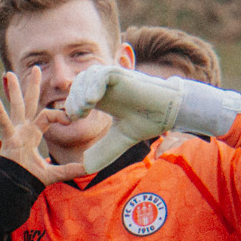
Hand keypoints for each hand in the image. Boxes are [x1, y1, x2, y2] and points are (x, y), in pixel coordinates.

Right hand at [0, 69, 82, 186]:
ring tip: (9, 73)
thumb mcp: (54, 173)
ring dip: (14, 90)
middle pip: (29, 102)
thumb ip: (70, 169)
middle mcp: (24, 129)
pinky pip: (5, 123)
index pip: (47, 115)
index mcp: (33, 133)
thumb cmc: (29, 178)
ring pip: (16, 106)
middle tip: (37, 69)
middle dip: (33, 86)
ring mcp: (15, 132)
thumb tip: (89, 168)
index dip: (60, 113)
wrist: (15, 186)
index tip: (72, 116)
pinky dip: (0, 111)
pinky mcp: (9, 139)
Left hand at [66, 65, 183, 173]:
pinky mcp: (122, 74)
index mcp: (103, 98)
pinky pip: (102, 74)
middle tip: (77, 116)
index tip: (73, 120)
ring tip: (85, 108)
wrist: (169, 114)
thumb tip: (86, 167)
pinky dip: (94, 85)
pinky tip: (93, 100)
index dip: (71, 106)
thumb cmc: (147, 122)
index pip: (77, 95)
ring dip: (81, 92)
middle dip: (73, 99)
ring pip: (87, 76)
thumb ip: (103, 150)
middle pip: (78, 84)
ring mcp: (113, 79)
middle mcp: (106, 86)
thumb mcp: (119, 139)